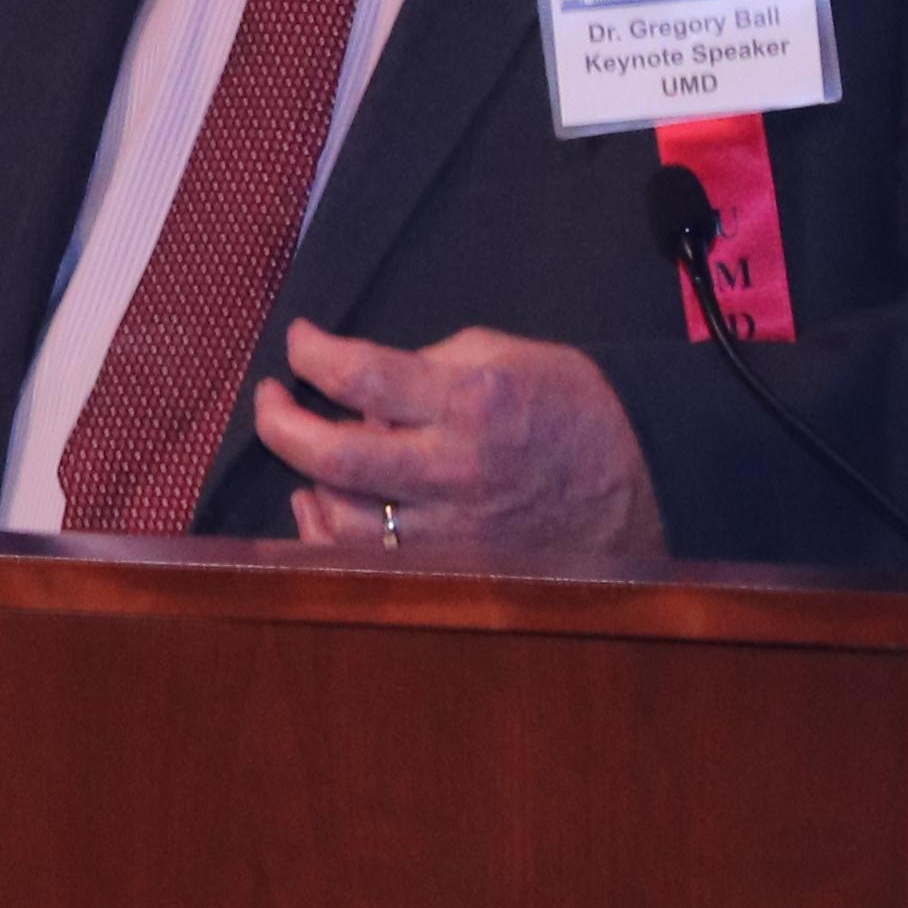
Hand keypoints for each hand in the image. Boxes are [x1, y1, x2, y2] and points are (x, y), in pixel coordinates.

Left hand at [258, 320, 663, 558]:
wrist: (638, 477)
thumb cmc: (569, 404)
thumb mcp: (500, 352)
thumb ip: (423, 367)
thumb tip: (359, 394)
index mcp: (468, 401)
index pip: (361, 376)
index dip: (313, 353)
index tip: (298, 341)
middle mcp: (454, 470)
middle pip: (333, 457)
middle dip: (280, 423)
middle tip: (269, 397)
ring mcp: (453, 530)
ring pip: (343, 521)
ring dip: (305, 480)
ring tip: (299, 447)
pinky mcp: (456, 566)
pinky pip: (369, 561)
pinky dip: (329, 534)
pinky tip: (318, 504)